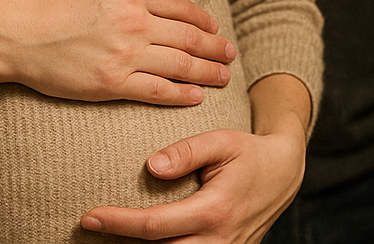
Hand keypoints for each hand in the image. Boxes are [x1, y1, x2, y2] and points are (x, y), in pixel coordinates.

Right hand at [0, 0, 233, 105]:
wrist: (12, 32)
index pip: (181, 7)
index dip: (203, 20)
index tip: (214, 28)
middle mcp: (136, 23)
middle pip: (189, 38)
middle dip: (215, 48)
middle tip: (230, 55)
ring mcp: (126, 55)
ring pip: (180, 65)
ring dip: (207, 72)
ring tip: (223, 77)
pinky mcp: (111, 84)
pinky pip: (156, 91)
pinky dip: (181, 94)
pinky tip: (196, 96)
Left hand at [80, 125, 306, 241]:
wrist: (284, 174)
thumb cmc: (249, 153)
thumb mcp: (222, 141)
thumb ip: (187, 151)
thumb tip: (150, 166)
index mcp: (215, 210)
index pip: (156, 225)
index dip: (119, 223)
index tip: (89, 217)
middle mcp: (218, 240)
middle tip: (89, 228)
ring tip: (109, 238)